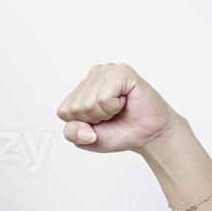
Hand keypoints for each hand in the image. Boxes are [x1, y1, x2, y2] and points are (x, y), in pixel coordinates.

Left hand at [56, 62, 182, 154]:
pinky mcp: (121, 71)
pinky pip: (104, 97)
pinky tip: (125, 101)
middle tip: (112, 115)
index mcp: (79, 91)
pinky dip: (115, 107)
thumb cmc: (119, 132)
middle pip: (76, 108)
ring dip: (106, 113)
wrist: (147, 134)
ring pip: (89, 103)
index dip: (82, 125)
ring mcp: (106, 71)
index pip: (64, 112)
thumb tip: (84, 129)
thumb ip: (72, 133)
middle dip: (95, 119)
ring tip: (119, 108)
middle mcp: (91, 77)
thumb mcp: (86, 139)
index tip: (100, 122)